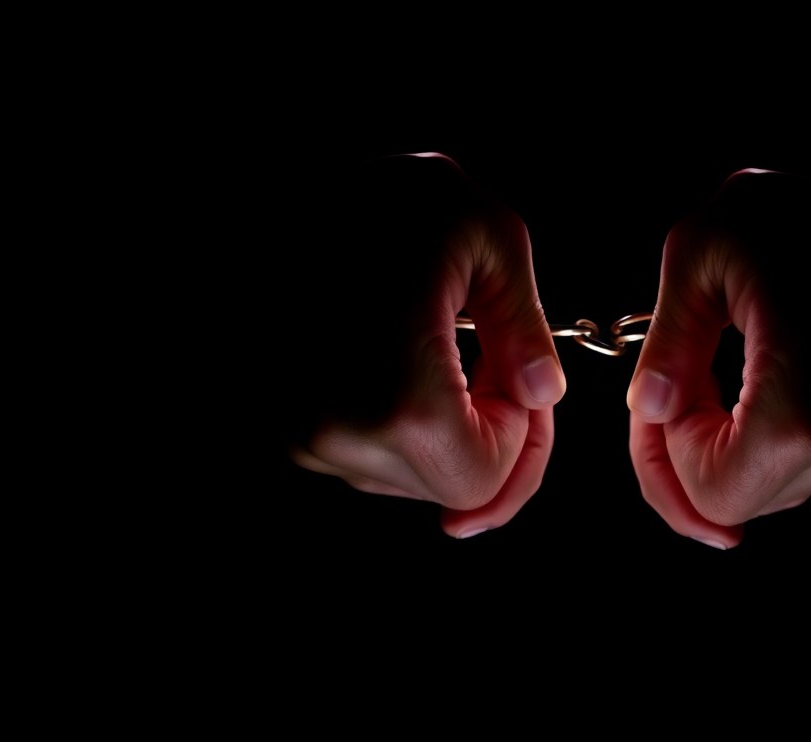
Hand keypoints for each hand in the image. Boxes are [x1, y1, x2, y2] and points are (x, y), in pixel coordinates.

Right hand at [290, 154, 564, 537]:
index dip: (517, 434)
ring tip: (426, 338)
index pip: (482, 480)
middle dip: (481, 431)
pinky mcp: (278, 424)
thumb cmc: (386, 197)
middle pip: (445, 488)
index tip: (507, 368)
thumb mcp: (487, 235)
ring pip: (405, 476)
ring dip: (437, 425)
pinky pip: (365, 454)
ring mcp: (298, 434)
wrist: (269, 183)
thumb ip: (525, 327)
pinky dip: (395, 419)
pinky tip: (391, 351)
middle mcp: (337, 436)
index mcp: (398, 403)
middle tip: (479, 352)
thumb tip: (540, 396)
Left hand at [627, 169, 810, 548]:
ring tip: (738, 355)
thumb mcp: (702, 251)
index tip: (673, 386)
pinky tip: (771, 364)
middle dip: (696, 447)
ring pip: (777, 484)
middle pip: (744, 503)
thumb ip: (666, 345)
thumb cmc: (799, 208)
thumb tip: (652, 411)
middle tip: (689, 374)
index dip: (671, 450)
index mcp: (804, 417)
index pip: (714, 496)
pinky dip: (772, 426)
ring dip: (735, 437)